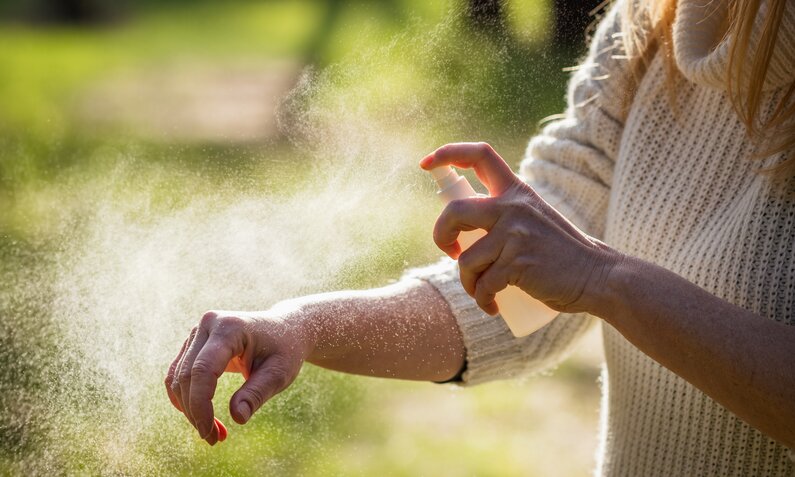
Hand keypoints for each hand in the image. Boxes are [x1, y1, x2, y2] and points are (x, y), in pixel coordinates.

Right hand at [165, 309, 311, 444]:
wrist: (286, 330)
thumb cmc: (285, 350)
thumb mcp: (279, 373)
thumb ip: (257, 393)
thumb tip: (237, 417)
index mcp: (230, 328)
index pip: (203, 370)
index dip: (200, 404)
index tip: (209, 433)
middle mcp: (208, 324)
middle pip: (186, 376)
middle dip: (195, 412)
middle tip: (215, 439)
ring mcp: (198, 332)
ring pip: (178, 378)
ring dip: (190, 410)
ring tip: (214, 433)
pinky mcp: (194, 343)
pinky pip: (179, 374)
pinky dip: (186, 399)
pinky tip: (202, 418)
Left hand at [420, 142, 621, 314]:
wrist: (598, 277)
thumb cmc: (561, 254)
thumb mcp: (533, 220)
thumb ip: (505, 216)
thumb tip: (463, 230)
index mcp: (517, 191)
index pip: (480, 155)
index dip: (447, 154)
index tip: (426, 164)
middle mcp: (514, 206)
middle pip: (455, 211)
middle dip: (441, 234)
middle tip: (451, 252)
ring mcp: (516, 234)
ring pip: (466, 259)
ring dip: (468, 282)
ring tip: (482, 292)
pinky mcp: (518, 262)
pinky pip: (483, 285)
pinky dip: (482, 300)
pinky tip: (492, 307)